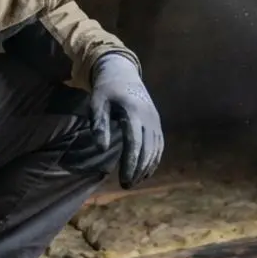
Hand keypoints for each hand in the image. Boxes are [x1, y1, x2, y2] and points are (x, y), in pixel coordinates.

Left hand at [90, 53, 163, 188]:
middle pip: (148, 149)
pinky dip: (154, 159)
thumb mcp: (97, 103)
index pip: (135, 142)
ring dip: (147, 167)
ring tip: (134, 181)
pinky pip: (159, 144)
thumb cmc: (107, 90)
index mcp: (133, 111)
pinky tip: (146, 171)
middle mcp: (149, 117)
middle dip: (138, 169)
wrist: (124, 73)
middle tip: (126, 185)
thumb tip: (101, 148)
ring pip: (156, 148)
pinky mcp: (157, 122)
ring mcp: (155, 120)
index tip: (123, 179)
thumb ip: (99, 124)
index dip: (131, 162)